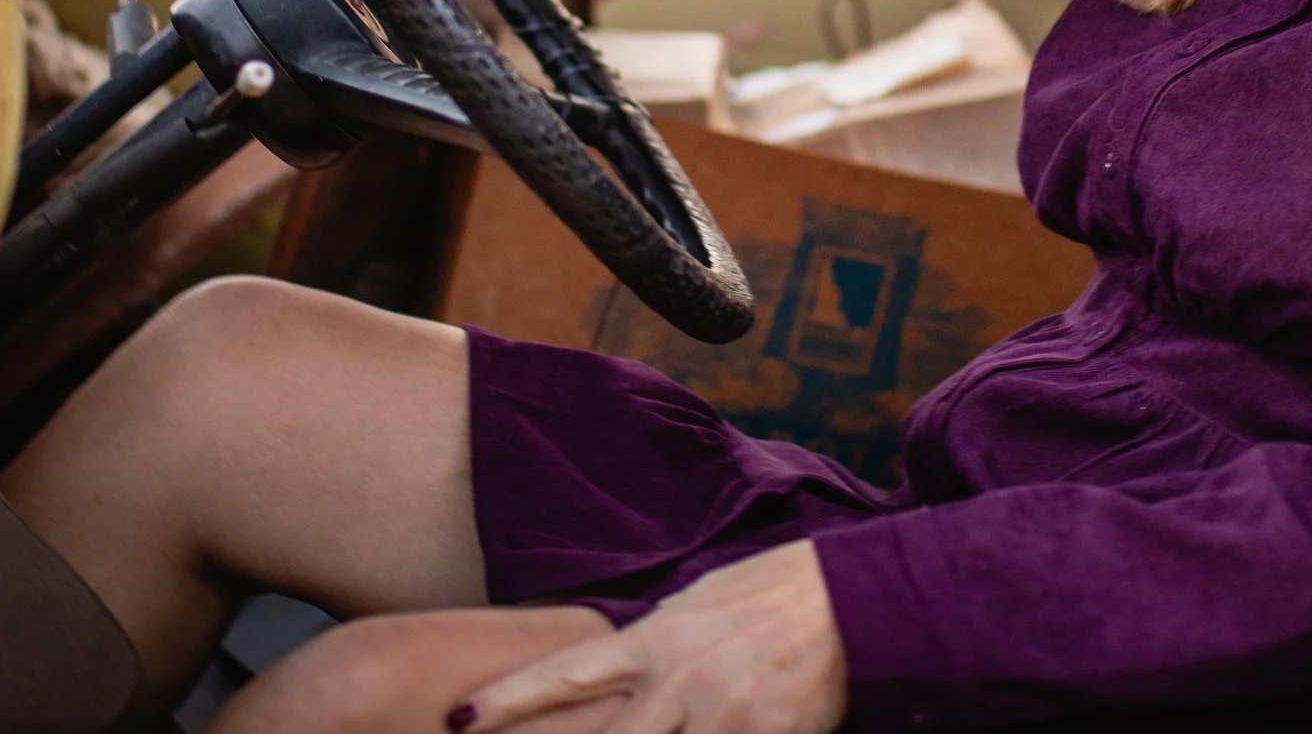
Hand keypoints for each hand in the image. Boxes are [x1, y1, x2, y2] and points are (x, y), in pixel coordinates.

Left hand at [451, 540, 848, 733]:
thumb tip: (613, 662)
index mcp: (658, 639)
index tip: (458, 720)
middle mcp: (681, 681)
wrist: (853, 600)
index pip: (568, 673)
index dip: (509, 699)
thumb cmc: (772, 591)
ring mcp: (725, 718)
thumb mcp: (699, 602)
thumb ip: (652, 641)